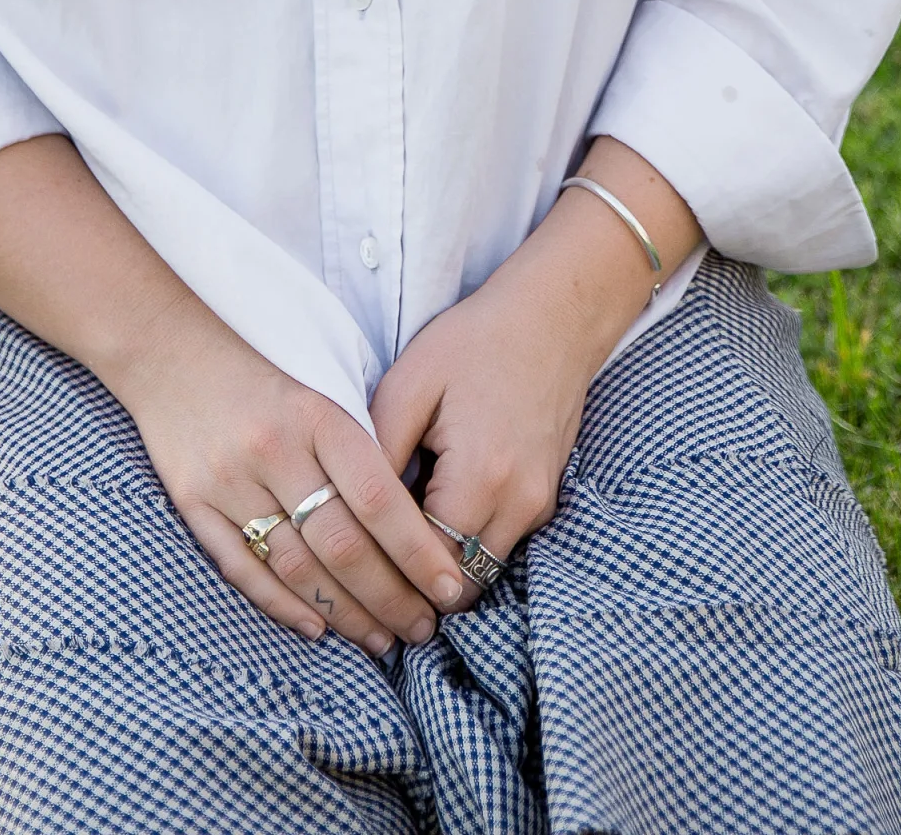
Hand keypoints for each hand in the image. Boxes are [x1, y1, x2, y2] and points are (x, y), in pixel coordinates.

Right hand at [116, 298, 470, 654]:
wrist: (172, 352)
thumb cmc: (265, 378)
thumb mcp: (321, 394)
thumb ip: (361, 453)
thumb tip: (415, 531)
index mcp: (316, 416)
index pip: (378, 499)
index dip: (419, 553)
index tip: (451, 588)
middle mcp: (274, 450)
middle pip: (342, 544)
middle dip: (391, 597)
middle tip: (423, 628)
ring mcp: (228, 481)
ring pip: (297, 567)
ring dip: (345, 612)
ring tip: (381, 638)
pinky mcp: (192, 504)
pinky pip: (242, 570)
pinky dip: (282, 605)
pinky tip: (318, 627)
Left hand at [371, 146, 698, 600]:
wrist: (552, 316)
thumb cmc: (472, 343)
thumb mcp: (408, 386)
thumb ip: (377, 455)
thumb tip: (348, 512)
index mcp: (479, 479)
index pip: (426, 567)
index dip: (385, 570)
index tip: (352, 560)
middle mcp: (517, 506)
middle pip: (458, 584)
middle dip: (413, 580)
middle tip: (368, 562)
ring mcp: (538, 506)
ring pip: (482, 571)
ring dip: (442, 564)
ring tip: (397, 536)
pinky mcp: (546, 498)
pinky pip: (499, 545)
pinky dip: (466, 543)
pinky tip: (433, 509)